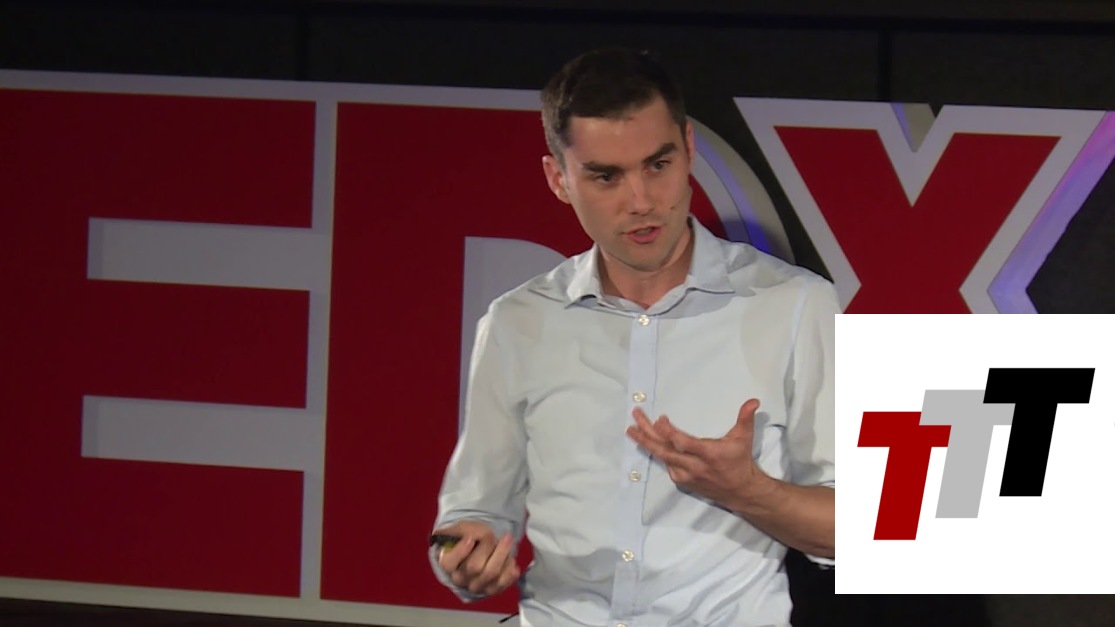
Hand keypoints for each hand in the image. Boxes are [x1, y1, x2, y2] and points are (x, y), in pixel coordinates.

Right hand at [434, 520, 519, 596]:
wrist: (482, 550)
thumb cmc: (469, 538)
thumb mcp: (461, 530)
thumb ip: (455, 531)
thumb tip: (439, 533)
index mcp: (449, 564)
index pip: (449, 562)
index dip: (460, 551)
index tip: (470, 539)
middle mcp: (460, 579)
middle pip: (474, 567)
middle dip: (488, 548)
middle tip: (497, 534)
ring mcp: (476, 587)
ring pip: (491, 574)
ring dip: (502, 556)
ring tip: (507, 541)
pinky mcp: (491, 590)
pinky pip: (502, 584)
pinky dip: (510, 573)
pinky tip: (513, 562)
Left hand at [625, 398, 770, 510]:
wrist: (740, 492)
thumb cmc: (740, 461)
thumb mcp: (743, 438)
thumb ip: (745, 418)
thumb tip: (753, 401)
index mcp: (708, 454)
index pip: (683, 443)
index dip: (669, 432)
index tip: (659, 418)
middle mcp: (694, 466)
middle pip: (665, 450)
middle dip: (647, 433)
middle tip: (634, 418)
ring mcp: (686, 475)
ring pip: (661, 457)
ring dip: (646, 442)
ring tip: (632, 429)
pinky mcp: (682, 481)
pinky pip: (666, 464)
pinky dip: (656, 452)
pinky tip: (648, 442)